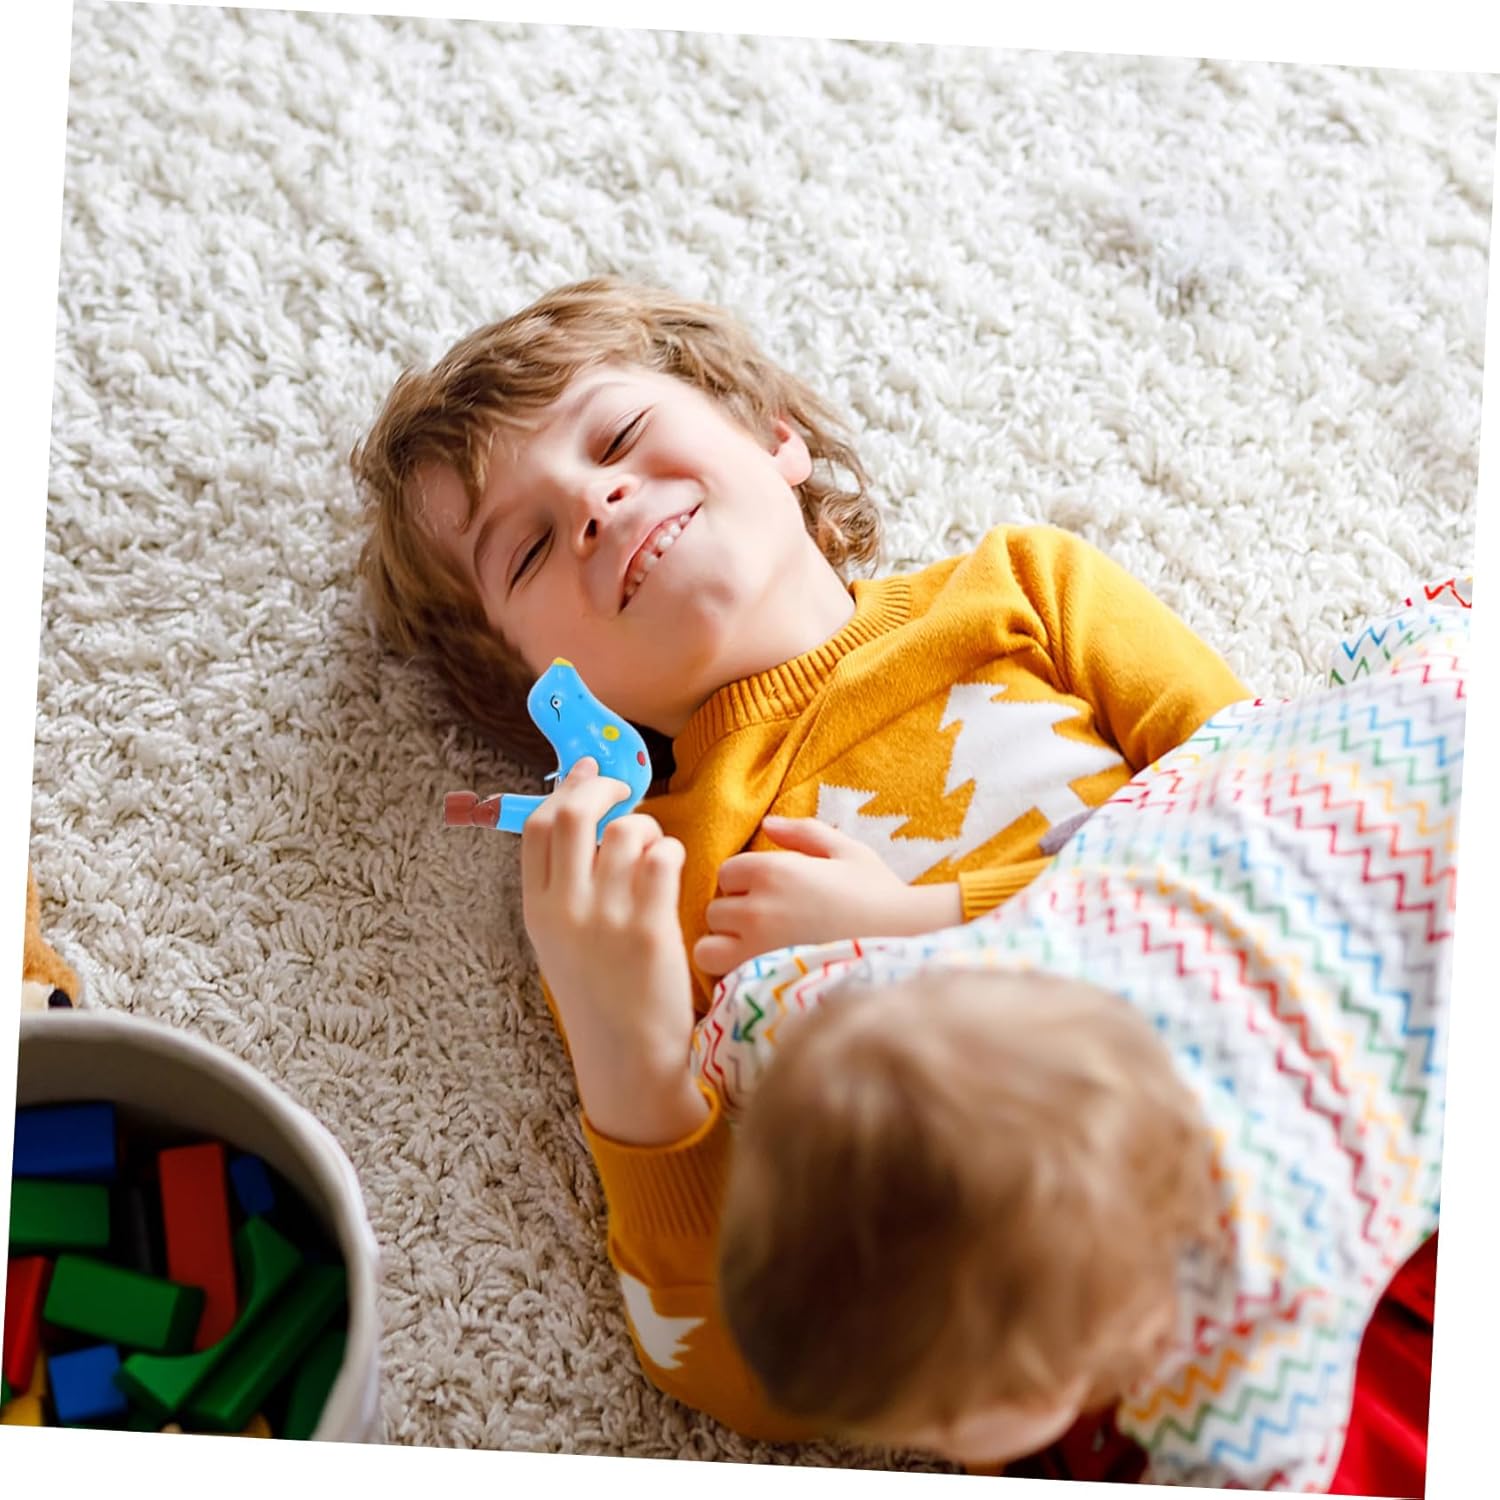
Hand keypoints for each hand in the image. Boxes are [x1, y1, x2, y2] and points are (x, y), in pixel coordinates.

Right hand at [521, 759, 704, 1143]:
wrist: (628, 1058)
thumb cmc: (601, 997)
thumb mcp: (560, 941)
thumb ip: (563, 886)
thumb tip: (582, 818)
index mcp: (537, 910)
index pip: (534, 827)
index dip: (564, 790)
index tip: (586, 775)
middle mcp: (565, 909)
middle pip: (571, 814)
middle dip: (601, 790)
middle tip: (624, 793)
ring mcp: (606, 917)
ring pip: (625, 831)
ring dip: (646, 828)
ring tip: (654, 851)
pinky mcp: (649, 927)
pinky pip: (662, 857)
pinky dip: (671, 852)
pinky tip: (672, 870)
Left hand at [693, 816, 963, 976]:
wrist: (906, 941)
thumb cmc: (879, 893)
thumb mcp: (846, 850)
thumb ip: (802, 832)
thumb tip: (767, 824)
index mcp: (772, 870)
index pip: (727, 873)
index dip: (746, 882)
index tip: (772, 893)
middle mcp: (756, 907)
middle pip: (715, 910)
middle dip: (735, 915)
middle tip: (769, 923)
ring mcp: (755, 948)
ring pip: (708, 947)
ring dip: (725, 947)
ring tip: (756, 950)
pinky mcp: (763, 982)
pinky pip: (723, 979)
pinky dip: (736, 975)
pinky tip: (764, 972)